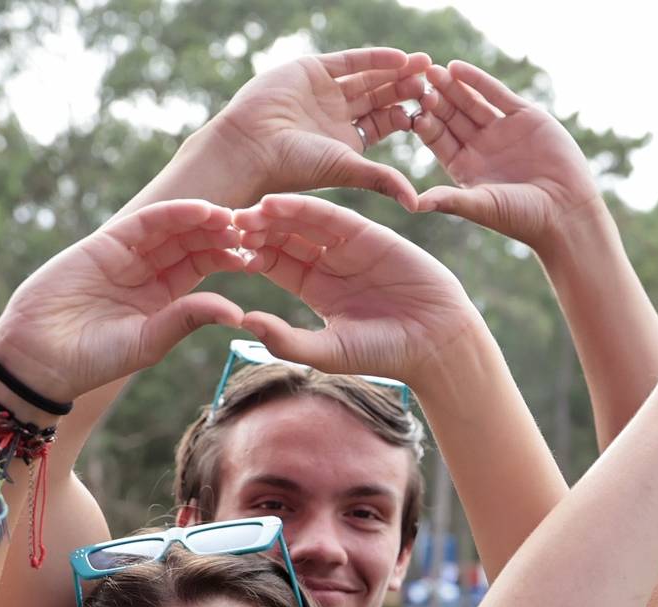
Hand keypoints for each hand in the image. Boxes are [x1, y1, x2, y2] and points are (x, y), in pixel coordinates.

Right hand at [0, 199, 246, 405]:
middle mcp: (149, 271)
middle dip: (221, 234)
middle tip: (252, 229)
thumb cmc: (94, 359)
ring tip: (233, 217)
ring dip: (203, 220)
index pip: (202, 267)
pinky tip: (200, 210)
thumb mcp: (149, 341)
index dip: (228, 258)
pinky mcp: (106, 243)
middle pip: (193, 242)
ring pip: (173, 228)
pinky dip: (173, 212)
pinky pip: (146, 221)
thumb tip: (237, 311)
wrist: (39, 357)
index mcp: (164, 296)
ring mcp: (128, 254)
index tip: (256, 256)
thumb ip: (187, 318)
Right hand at [205, 48, 429, 207]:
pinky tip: (400, 58)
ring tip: (425, 65)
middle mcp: (337, 116)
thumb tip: (418, 205)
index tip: (435, 109)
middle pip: (381, 97)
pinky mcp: (311, 70)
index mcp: (347, 142)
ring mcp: (324, 92)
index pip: (386, 122)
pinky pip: (349, 62)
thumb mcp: (347, 170)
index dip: (409, 115)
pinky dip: (374, 59)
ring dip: (396, 71)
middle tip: (436, 82)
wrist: (251, 146)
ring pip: (368, 77)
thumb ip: (383, 179)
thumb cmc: (295, 167)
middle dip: (407, 89)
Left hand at [232, 193, 487, 380]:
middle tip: (225, 226)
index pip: (275, 264)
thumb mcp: (328, 351)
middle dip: (256, 231)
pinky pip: (330, 215)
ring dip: (273, 216)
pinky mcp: (368, 233)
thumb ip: (287, 340)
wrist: (435, 341)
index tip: (222, 253)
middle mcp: (327, 261)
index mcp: (314, 287)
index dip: (250, 256)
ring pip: (302, 223)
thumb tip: (244, 323)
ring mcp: (347, 245)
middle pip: (283, 238)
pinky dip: (304, 207)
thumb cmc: (384, 353)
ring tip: (244, 214)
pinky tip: (276, 204)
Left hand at [406, 61, 603, 253]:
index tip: (409, 111)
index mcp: (464, 167)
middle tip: (415, 83)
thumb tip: (411, 204)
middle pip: (451, 117)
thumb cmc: (522, 217)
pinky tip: (457, 67)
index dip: (424, 124)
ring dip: (452, 87)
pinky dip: (478, 80)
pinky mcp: (524, 117)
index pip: (438, 139)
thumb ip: (448, 200)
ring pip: (471, 102)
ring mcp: (501, 129)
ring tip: (433, 71)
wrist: (567, 210)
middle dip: (434, 100)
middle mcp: (480, 146)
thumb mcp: (480, 206)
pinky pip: (497, 94)